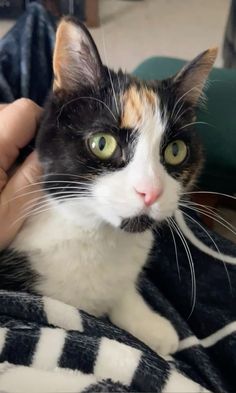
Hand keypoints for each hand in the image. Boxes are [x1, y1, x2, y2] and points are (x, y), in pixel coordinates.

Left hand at [0, 99, 42, 248]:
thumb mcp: (14, 208)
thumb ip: (35, 174)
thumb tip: (58, 148)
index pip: (24, 111)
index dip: (43, 127)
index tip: (48, 154)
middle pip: (9, 111)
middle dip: (25, 132)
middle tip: (28, 164)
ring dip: (10, 137)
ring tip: (10, 167)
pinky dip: (0, 144)